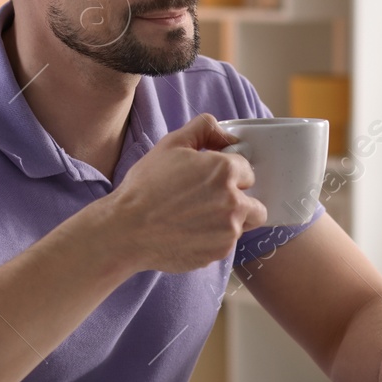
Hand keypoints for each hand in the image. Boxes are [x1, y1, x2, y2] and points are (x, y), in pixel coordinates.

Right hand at [107, 113, 266, 273]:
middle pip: (254, 202)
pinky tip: (190, 234)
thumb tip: (228, 135)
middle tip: (208, 202)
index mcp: (225, 171)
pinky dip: (214, 240)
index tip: (209, 180)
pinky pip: (226, 244)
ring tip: (196, 219)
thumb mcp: (172, 144)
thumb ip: (204, 129)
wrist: (127, 230)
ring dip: (228, 221)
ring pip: (242, 224)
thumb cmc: (146, 186)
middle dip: (238, 200)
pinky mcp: (219, 253)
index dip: (228, 174)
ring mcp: (229, 231)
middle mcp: (234, 201)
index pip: (246, 170)